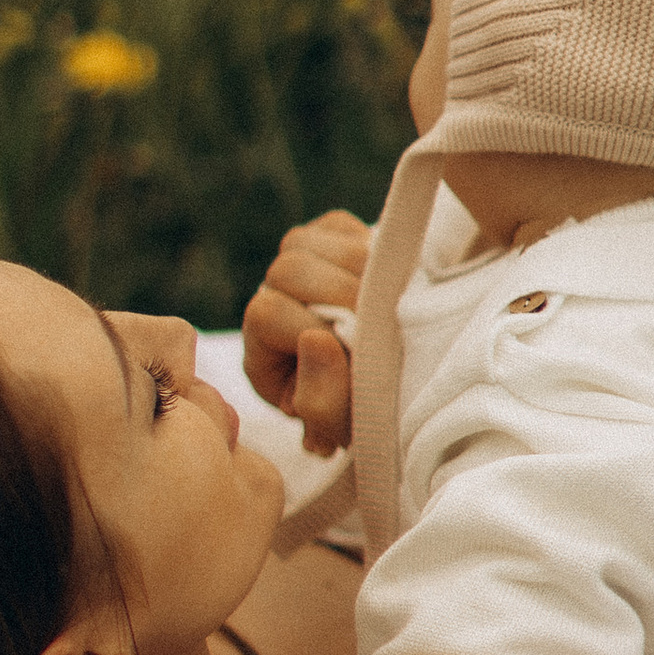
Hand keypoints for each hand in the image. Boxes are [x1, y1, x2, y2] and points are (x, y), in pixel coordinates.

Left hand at [242, 208, 371, 452]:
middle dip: (342, 294)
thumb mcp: (339, 428)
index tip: (354, 351)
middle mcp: (272, 293)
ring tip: (388, 306)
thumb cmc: (359, 413)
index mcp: (260, 342)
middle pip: (290, 266)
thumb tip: (314, 340)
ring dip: (361, 271)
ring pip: (315, 240)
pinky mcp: (332, 236)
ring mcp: (299, 260)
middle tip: (380, 322)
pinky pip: (343, 226)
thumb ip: (322, 400)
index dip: (311, 327)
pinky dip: (369, 250)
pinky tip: (388, 284)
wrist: (392, 387)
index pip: (268, 312)